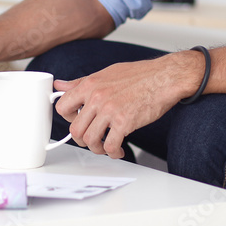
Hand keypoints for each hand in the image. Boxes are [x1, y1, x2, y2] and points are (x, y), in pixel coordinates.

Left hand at [53, 53, 198, 158]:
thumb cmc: (140, 75)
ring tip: (106, 146)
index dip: (69, 118)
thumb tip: (60, 86)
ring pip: (90, 140)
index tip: (78, 121)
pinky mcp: (124, 122)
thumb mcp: (106, 73)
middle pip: (75, 129)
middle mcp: (97, 97)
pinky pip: (110, 145)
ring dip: (97, 148)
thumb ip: (81, 82)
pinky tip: (118, 149)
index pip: (62, 106)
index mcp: (90, 84)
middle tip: (92, 139)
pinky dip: (113, 152)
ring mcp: (110, 110)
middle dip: (82, 139)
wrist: (165, 77)